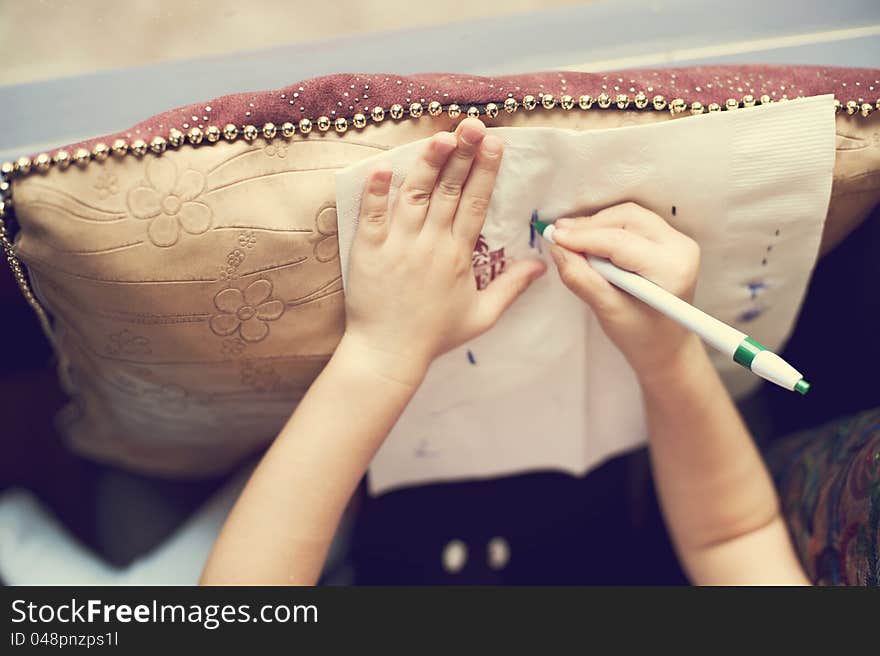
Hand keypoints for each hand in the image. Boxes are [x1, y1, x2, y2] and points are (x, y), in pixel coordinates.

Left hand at [343, 118, 546, 385]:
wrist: (388, 353)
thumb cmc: (435, 335)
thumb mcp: (482, 316)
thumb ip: (512, 288)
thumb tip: (541, 265)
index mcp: (459, 256)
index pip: (475, 204)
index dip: (486, 171)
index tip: (495, 142)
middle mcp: (431, 244)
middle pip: (449, 191)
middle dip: (464, 155)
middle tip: (474, 125)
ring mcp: (398, 245)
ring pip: (415, 195)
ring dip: (428, 164)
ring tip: (442, 136)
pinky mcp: (369, 251)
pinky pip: (372, 216)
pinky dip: (376, 191)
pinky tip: (383, 166)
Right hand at [549, 202, 700, 377]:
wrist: (665, 345)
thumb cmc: (641, 335)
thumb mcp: (608, 311)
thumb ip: (582, 279)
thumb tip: (558, 250)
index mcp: (671, 269)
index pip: (620, 241)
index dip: (583, 237)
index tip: (554, 237)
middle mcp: (680, 248)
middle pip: (626, 218)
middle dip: (589, 226)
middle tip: (559, 236)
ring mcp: (677, 241)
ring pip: (628, 215)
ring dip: (596, 225)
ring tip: (570, 239)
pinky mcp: (668, 239)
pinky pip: (633, 222)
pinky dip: (607, 227)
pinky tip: (587, 240)